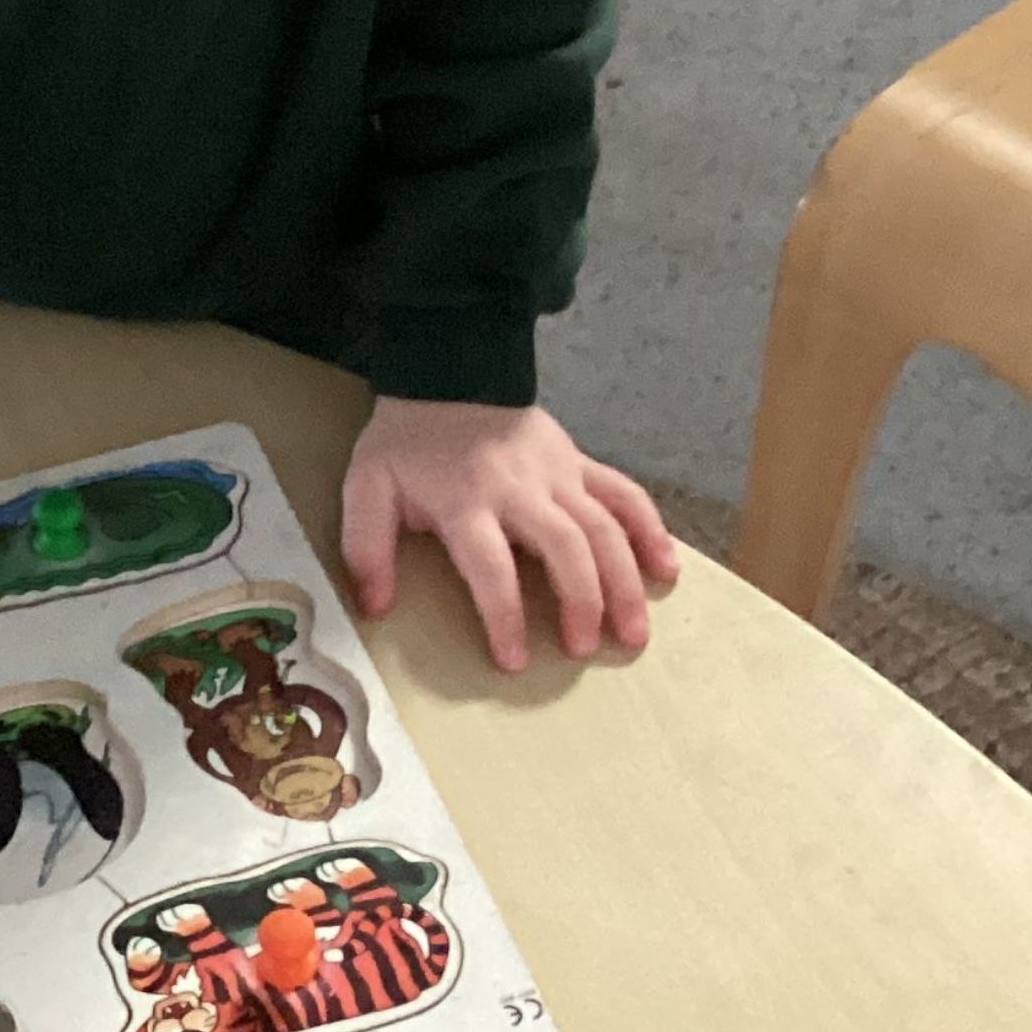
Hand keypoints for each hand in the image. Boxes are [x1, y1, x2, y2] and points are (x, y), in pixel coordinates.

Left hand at [340, 398, 677, 673]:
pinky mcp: (580, 462)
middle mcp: (520, 490)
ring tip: (634, 632)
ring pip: (604, 527)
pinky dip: (650, 530)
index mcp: (465, 501)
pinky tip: (665, 568)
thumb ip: (366, 547)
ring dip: (624, 581)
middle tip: (584, 648)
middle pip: (564, 547)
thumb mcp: (367, 487)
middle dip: (581, 602)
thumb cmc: (409, 440)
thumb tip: (375, 607)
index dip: (503, 615)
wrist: (450, 372)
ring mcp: (558, 474)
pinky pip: (624, 495)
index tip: (514, 660)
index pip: (490, 566)